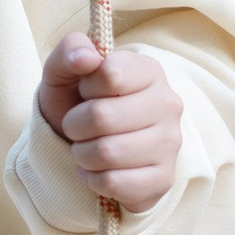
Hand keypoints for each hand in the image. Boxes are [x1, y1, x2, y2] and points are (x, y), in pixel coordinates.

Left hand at [37, 34, 183, 213]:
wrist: (84, 147)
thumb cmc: (76, 103)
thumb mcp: (63, 72)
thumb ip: (70, 51)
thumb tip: (86, 58)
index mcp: (149, 70)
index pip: (109, 75)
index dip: (86, 87)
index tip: (87, 92)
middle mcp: (168, 104)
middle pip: (102, 117)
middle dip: (75, 125)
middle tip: (78, 127)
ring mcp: (170, 144)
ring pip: (107, 153)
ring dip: (82, 154)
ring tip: (87, 148)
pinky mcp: (163, 179)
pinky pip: (114, 183)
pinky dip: (93, 179)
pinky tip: (99, 169)